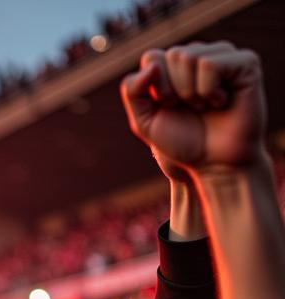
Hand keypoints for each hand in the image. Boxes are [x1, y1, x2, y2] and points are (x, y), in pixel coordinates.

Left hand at [121, 43, 266, 177]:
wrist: (214, 163)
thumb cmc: (182, 143)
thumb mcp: (144, 121)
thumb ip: (132, 92)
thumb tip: (151, 65)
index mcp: (175, 66)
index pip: (152, 57)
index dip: (155, 89)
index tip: (168, 108)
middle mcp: (200, 55)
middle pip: (172, 55)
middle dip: (173, 91)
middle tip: (190, 109)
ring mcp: (224, 56)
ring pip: (190, 56)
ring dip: (191, 93)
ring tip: (206, 106)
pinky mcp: (245, 62)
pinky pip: (210, 64)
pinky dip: (208, 90)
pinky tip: (221, 101)